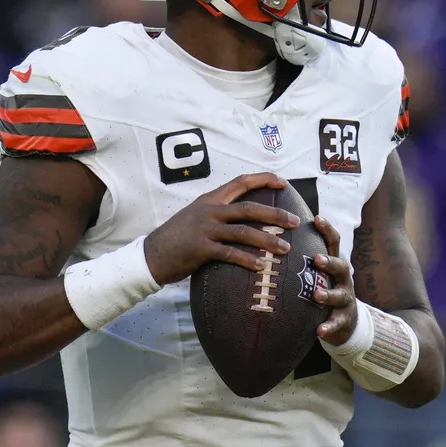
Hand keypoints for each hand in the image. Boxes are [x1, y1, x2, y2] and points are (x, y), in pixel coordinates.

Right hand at [144, 173, 300, 284]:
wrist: (151, 254)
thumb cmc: (177, 238)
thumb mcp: (196, 216)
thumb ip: (218, 213)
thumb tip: (245, 217)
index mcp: (210, 200)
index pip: (240, 182)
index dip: (263, 180)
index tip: (283, 183)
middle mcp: (209, 210)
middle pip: (248, 208)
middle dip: (275, 214)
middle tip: (295, 222)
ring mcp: (204, 229)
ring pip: (243, 231)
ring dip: (267, 240)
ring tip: (285, 249)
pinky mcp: (200, 249)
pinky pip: (229, 253)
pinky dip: (247, 260)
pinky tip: (261, 266)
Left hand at [313, 216, 357, 345]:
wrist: (345, 321)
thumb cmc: (323, 288)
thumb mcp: (316, 272)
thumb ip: (301, 257)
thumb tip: (272, 234)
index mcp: (334, 264)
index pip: (333, 242)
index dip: (327, 229)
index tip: (316, 218)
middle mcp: (343, 279)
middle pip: (341, 266)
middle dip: (329, 262)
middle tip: (317, 259)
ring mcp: (345, 299)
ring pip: (340, 294)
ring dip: (328, 294)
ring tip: (317, 295)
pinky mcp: (343, 320)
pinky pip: (336, 323)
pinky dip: (328, 326)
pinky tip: (319, 330)